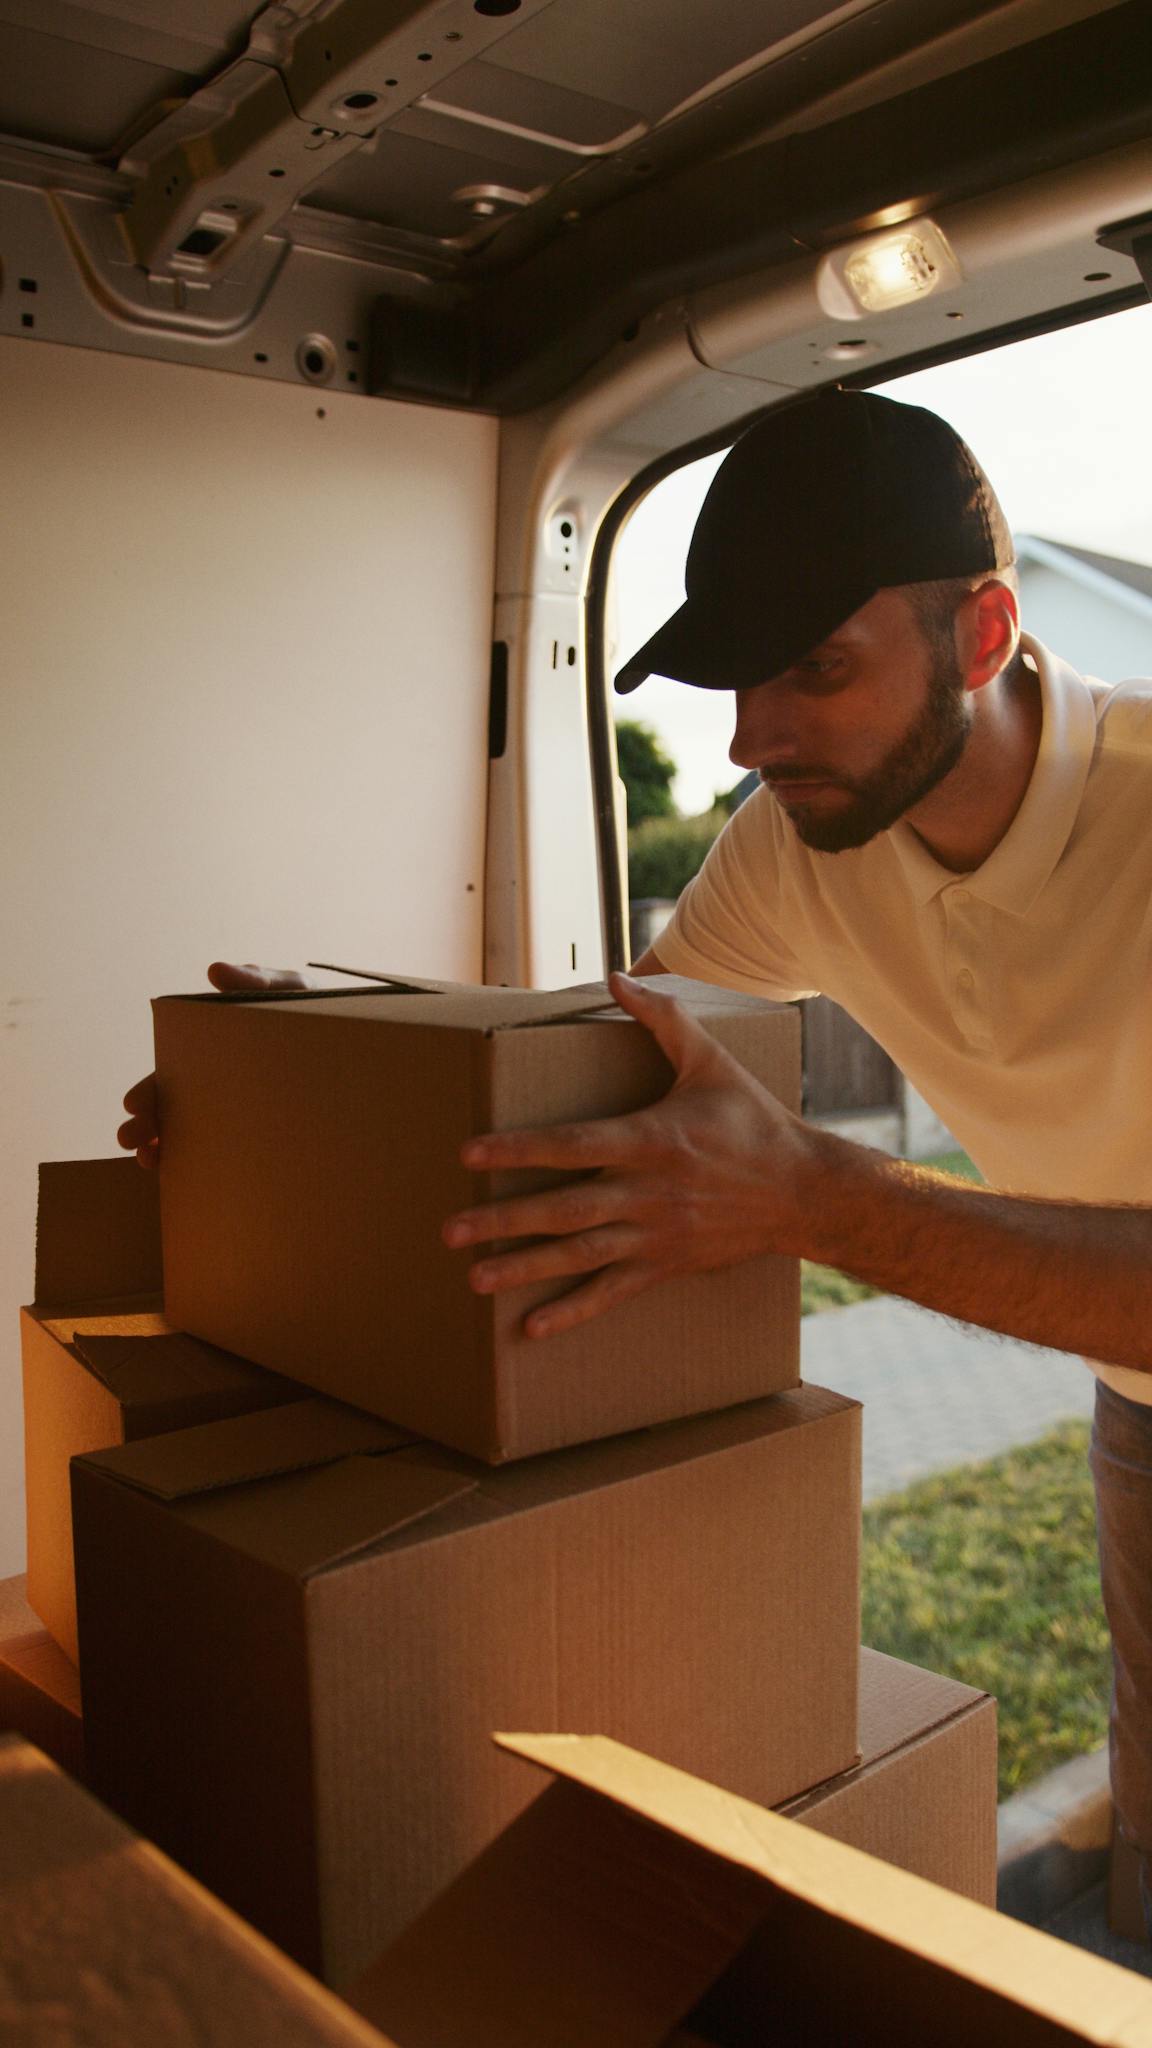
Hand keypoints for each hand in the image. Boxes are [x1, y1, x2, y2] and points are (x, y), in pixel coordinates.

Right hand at [116, 961, 313, 1164]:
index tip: (133, 1104)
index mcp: (214, 1053)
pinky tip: (182, 1174)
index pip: (172, 1074)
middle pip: (172, 1108)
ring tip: (149, 1161)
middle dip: (146, 1124)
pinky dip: (197, 1164)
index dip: (150, 1090)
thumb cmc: (312, 1011)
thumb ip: (254, 981)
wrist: (355, 1040)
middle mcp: (217, 1086)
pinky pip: (225, 1153)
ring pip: (189, 1134)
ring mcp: (236, 1111)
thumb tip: (215, 971)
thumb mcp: (286, 991)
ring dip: (161, 1147)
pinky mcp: (261, 1132)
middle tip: (129, 1139)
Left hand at [442, 971, 816, 1336]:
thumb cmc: (752, 1121)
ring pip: (580, 1255)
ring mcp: (656, 1234)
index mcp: (652, 1139)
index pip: (573, 1145)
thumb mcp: (711, 1061)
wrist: (803, 1191)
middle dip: (505, 1220)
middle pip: (565, 1210)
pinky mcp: (666, 1264)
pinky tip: (532, 1327)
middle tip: (451, 1230)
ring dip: (525, 1268)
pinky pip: (612, 1291)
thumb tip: (615, 977)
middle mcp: (648, 1192)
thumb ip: (662, 1019)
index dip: (519, 1150)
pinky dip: (573, 1311)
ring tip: (475, 1277)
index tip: (469, 1155)